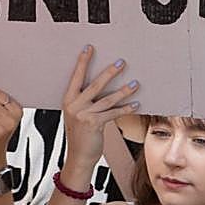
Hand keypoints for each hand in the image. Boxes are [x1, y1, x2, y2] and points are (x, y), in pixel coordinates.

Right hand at [61, 46, 139, 170]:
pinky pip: (113, 113)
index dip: (82, 62)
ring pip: (107, 99)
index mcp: (68, 100)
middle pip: (95, 84)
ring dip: (123, 91)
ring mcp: (83, 115)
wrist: (78, 157)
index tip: (89, 48)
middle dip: (110, 72)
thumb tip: (104, 83)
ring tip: (135, 84)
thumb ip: (85, 100)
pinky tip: (136, 104)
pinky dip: (126, 108)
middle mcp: (74, 106)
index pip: (76, 77)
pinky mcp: (94, 124)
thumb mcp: (77, 114)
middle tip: (122, 62)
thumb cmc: (81, 133)